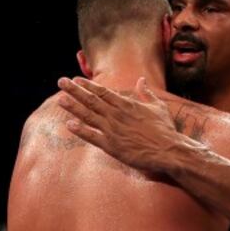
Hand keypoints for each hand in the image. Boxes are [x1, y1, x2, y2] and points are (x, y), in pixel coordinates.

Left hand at [57, 77, 179, 171]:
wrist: (168, 151)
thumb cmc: (165, 130)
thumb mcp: (158, 107)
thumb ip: (146, 93)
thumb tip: (141, 80)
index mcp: (126, 105)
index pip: (102, 92)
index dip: (87, 85)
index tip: (76, 79)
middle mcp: (116, 115)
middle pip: (91, 100)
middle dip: (74, 90)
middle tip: (61, 82)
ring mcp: (112, 130)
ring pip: (88, 115)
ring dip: (73, 106)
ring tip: (60, 99)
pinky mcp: (111, 146)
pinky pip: (92, 136)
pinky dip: (80, 130)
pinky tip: (69, 124)